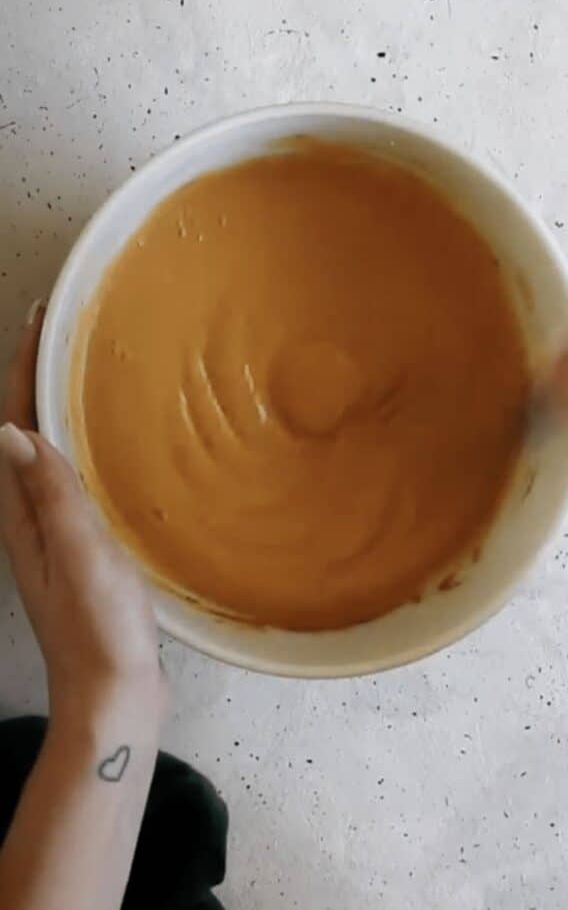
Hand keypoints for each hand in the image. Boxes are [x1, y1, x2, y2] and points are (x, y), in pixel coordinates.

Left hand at [0, 304, 164, 723]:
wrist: (112, 692)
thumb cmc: (99, 627)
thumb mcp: (79, 556)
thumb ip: (51, 495)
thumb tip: (11, 429)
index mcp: (21, 514)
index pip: (12, 424)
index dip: (22, 369)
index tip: (41, 320)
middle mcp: (28, 516)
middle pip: (24, 431)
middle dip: (36, 377)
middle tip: (67, 333)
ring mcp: (52, 531)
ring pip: (48, 451)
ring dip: (58, 406)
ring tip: (88, 370)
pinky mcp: (79, 544)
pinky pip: (73, 475)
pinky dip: (83, 442)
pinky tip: (110, 442)